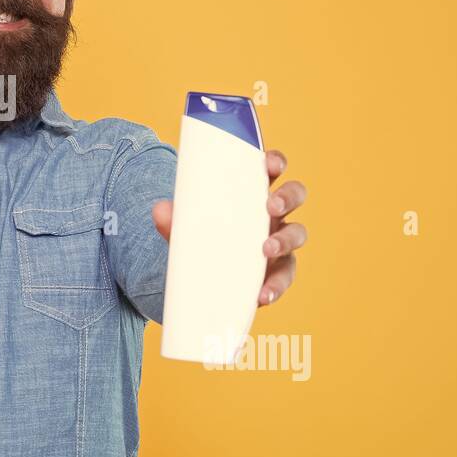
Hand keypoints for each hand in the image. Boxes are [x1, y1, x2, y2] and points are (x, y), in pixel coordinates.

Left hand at [150, 148, 307, 306]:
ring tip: (266, 249)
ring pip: (297, 234)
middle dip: (287, 197)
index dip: (275, 162)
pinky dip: (276, 285)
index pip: (271, 168)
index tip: (270, 164)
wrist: (203, 273)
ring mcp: (280, 241)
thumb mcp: (186, 226)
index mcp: (252, 191)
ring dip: (285, 240)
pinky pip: (285, 276)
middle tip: (271, 205)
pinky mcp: (278, 271)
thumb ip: (174, 219)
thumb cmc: (203, 235)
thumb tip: (159, 210)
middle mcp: (272, 213)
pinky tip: (263, 294)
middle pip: (294, 195)